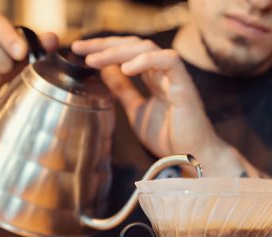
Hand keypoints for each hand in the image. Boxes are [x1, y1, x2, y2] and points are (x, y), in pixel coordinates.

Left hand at [72, 36, 240, 174]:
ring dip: (118, 51)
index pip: (127, 52)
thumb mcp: (136, 111)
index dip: (103, 49)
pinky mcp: (184, 86)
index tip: (78, 52)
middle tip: (79, 48)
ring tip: (95, 60)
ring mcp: (175, 77)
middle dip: (104, 44)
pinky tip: (125, 68)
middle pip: (133, 45)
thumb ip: (123, 90)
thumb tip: (104, 71)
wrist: (193, 157)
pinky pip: (168, 61)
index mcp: (153, 77)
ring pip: (147, 48)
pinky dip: (146, 61)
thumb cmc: (170, 138)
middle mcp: (163, 72)